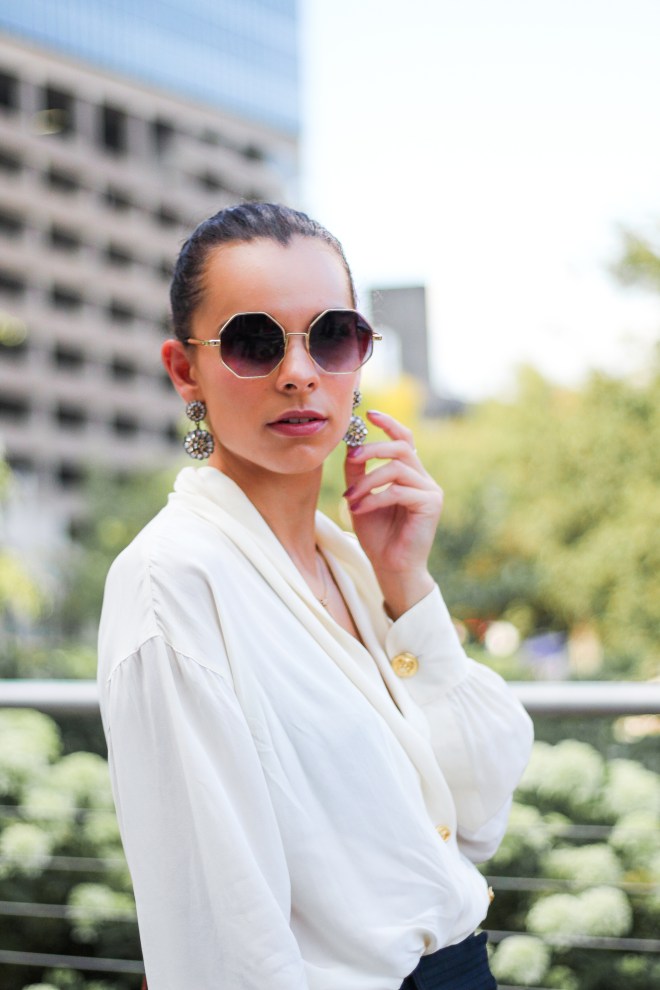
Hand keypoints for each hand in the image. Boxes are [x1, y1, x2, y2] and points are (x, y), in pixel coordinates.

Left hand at [343, 410, 442, 617]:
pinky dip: (374, 498)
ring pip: (397, 468)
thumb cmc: (377, 534)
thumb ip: (357, 472)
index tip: (369, 414)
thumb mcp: (360, 497)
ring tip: (350, 498)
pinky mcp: (431, 504)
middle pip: (401, 447)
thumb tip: (350, 444)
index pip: (404, 439)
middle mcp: (423, 478)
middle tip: (352, 460)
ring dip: (367, 481)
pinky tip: (360, 509)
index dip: (389, 424)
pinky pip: (398, 490)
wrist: (391, 566)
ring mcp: (430, 490)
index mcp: (410, 474)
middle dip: (372, 449)